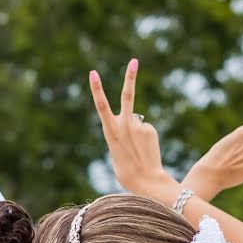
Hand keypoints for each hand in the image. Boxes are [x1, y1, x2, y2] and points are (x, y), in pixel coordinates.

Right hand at [88, 59, 177, 197]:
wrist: (146, 181)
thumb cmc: (126, 171)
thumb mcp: (116, 151)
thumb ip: (121, 133)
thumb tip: (135, 120)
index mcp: (110, 131)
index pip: (101, 106)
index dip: (97, 89)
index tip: (93, 73)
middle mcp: (124, 125)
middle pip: (127, 96)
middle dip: (130, 77)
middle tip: (134, 61)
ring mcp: (138, 126)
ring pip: (135, 121)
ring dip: (136, 133)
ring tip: (138, 150)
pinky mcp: (150, 129)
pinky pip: (145, 129)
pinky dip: (145, 138)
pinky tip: (146, 150)